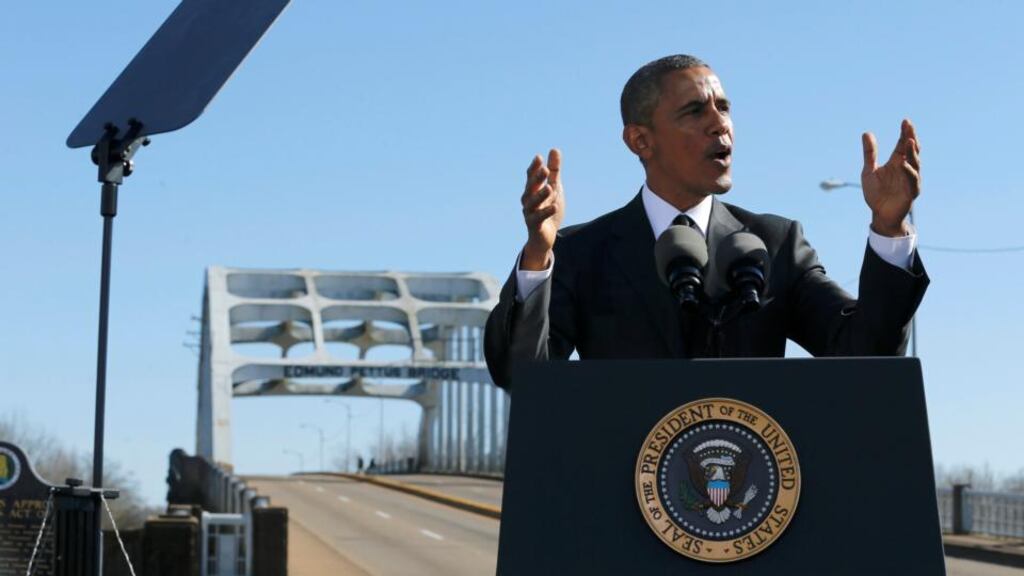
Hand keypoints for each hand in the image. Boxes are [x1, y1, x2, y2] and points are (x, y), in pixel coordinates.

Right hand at [520, 149, 564, 269]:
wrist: (545, 237)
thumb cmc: (548, 210)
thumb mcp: (554, 188)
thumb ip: (554, 171)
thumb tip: (554, 149)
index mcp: (532, 191)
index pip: (531, 177)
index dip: (534, 168)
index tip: (539, 157)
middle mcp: (528, 201)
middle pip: (530, 188)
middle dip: (537, 179)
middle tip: (545, 169)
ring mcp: (529, 214)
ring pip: (533, 203)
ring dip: (540, 195)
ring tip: (549, 188)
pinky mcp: (534, 226)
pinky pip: (538, 218)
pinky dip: (545, 212)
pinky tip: (554, 206)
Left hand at [861, 119, 920, 236]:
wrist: (880, 214)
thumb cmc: (876, 193)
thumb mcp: (869, 171)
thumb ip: (870, 154)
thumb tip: (866, 133)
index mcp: (897, 162)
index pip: (902, 145)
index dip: (905, 133)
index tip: (906, 121)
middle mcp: (906, 169)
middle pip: (912, 150)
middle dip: (911, 138)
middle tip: (909, 126)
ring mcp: (910, 180)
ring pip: (915, 163)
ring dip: (912, 153)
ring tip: (909, 141)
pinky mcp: (911, 192)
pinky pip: (912, 181)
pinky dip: (908, 172)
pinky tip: (903, 164)